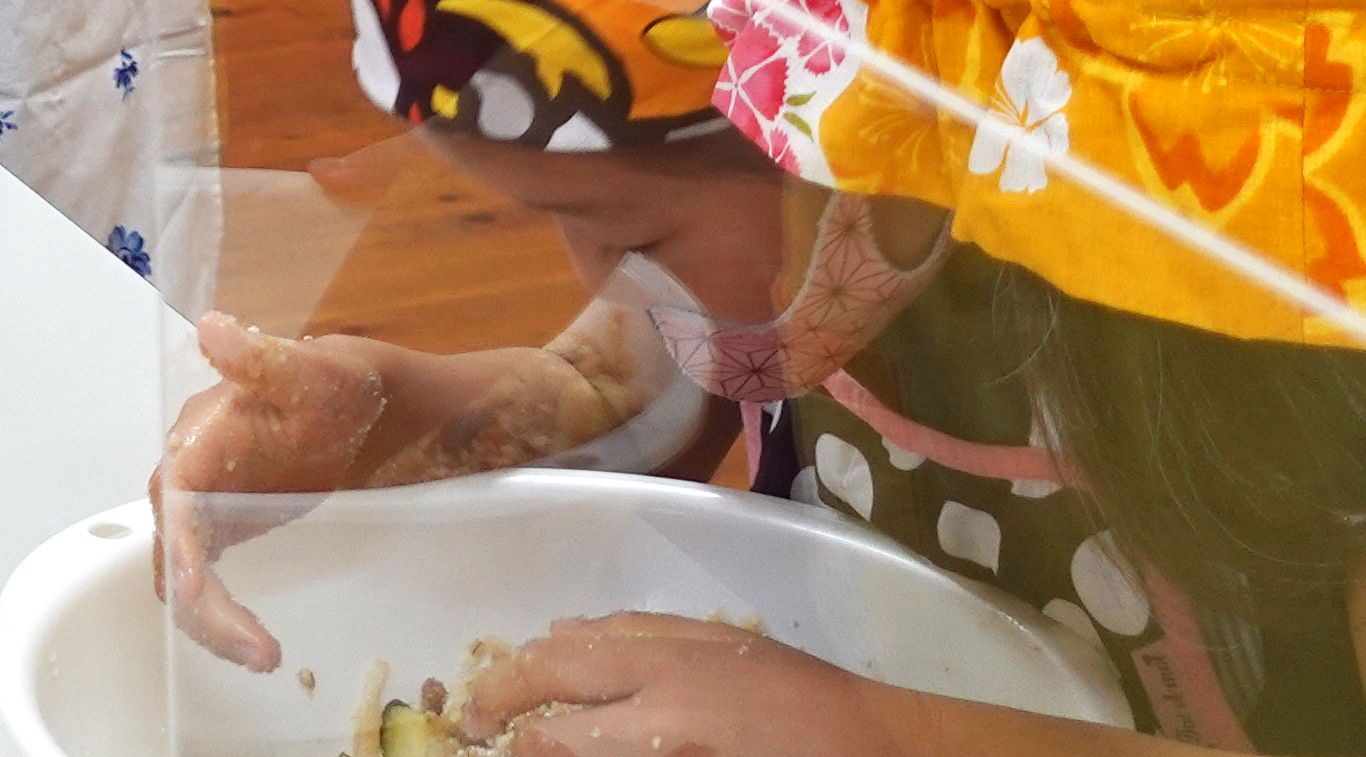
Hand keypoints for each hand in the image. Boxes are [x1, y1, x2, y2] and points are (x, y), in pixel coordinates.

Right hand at [149, 315, 398, 668]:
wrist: (371, 410)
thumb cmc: (344, 388)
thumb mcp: (317, 372)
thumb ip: (267, 360)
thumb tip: (213, 329)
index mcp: (204, 434)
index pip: (177, 497)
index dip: (181, 547)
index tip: (196, 592)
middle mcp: (193, 471)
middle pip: (175, 547)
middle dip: (203, 605)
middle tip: (257, 651)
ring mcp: (209, 502)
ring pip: (183, 573)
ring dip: (211, 620)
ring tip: (263, 657)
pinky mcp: (228, 526)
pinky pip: (204, 580)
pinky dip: (220, 615)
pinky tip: (256, 644)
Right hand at [468, 615, 916, 756]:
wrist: (896, 747)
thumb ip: (631, 751)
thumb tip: (566, 745)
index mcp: (667, 725)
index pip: (560, 734)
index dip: (518, 744)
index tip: (483, 750)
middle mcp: (668, 672)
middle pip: (560, 666)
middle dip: (506, 689)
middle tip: (469, 714)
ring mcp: (694, 646)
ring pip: (593, 634)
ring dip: (543, 654)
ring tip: (507, 675)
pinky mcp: (719, 637)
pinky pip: (636, 622)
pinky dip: (594, 631)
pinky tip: (578, 637)